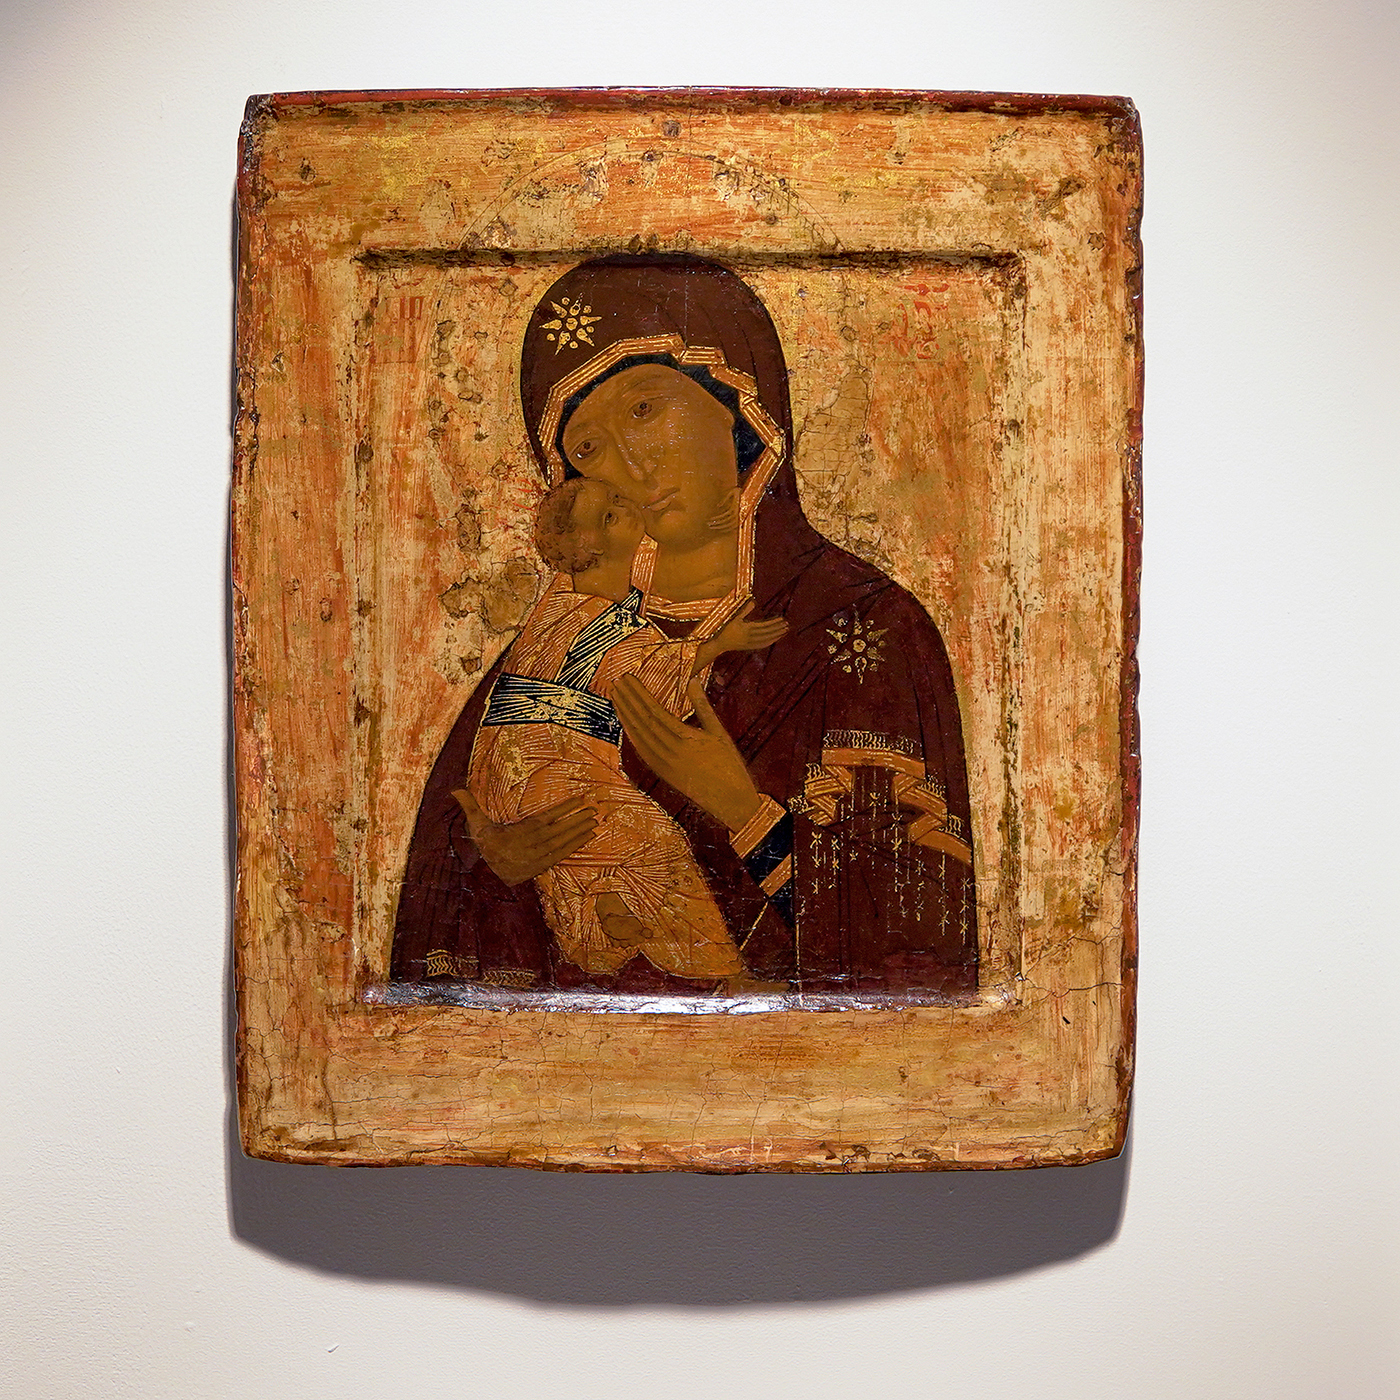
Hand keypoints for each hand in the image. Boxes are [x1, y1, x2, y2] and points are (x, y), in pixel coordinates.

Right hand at [450, 789, 596, 886]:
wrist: (486, 877)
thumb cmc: (484, 847)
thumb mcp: (476, 826)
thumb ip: (470, 806)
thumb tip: (455, 789)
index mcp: (521, 832)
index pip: (547, 817)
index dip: (564, 808)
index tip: (580, 800)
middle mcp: (533, 844)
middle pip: (560, 829)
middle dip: (578, 818)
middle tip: (594, 809)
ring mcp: (540, 856)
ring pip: (564, 841)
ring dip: (581, 831)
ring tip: (595, 821)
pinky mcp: (543, 865)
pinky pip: (564, 854)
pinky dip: (577, 845)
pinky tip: (588, 837)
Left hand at [612, 676, 763, 832]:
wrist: (731, 802)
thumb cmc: (730, 765)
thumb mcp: (719, 732)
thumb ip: (702, 706)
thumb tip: (691, 680)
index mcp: (687, 739)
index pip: (655, 712)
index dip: (638, 694)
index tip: (628, 678)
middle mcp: (672, 752)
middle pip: (643, 722)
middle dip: (627, 700)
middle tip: (616, 682)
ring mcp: (664, 765)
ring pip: (638, 736)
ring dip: (624, 715)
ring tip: (615, 696)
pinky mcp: (662, 773)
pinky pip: (641, 751)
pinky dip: (631, 734)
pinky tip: (625, 722)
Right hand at [713, 601, 787, 654]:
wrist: (720, 643)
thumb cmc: (726, 629)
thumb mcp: (734, 618)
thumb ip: (745, 610)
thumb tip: (752, 601)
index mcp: (747, 629)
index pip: (764, 626)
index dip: (774, 623)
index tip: (782, 619)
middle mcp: (750, 637)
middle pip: (767, 633)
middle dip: (778, 629)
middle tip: (787, 625)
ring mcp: (750, 643)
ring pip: (766, 640)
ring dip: (776, 635)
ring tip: (784, 631)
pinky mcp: (749, 647)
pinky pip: (762, 645)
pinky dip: (770, 642)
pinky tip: (775, 639)